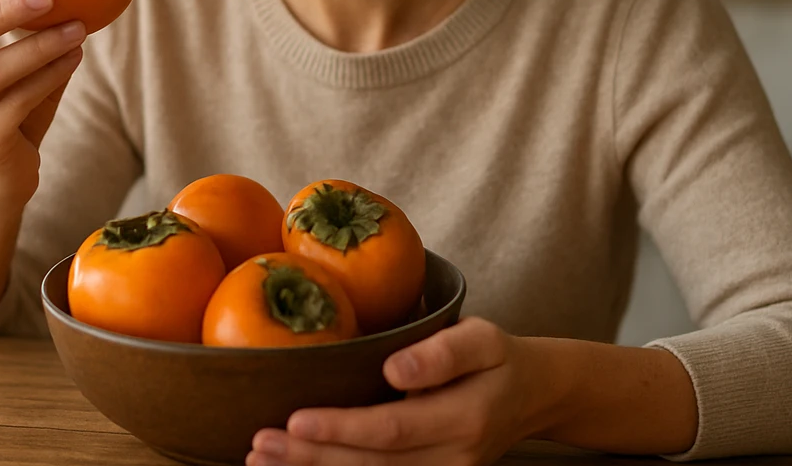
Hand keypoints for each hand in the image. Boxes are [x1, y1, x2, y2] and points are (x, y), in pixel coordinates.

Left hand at [248, 318, 536, 465]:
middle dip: (312, 458)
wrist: (533, 396)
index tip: (295, 420)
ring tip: (261, 462)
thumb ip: (442, 353)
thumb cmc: (498, 358)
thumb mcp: (483, 338)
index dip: (342, 429)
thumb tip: (394, 369)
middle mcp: (454, 460)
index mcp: (465, 419)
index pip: (393, 429)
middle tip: (259, 445)